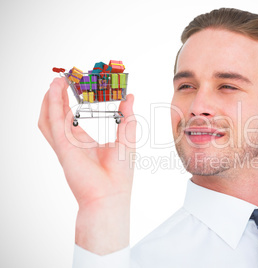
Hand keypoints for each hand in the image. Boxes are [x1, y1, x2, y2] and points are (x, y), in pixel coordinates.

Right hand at [38, 77, 135, 254]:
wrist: (111, 196)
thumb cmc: (120, 174)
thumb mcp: (127, 139)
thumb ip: (126, 117)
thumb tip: (129, 97)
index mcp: (85, 143)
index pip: (73, 119)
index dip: (71, 102)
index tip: (77, 86)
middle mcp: (72, 143)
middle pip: (58, 116)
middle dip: (58, 97)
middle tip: (62, 79)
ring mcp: (65, 145)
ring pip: (51, 117)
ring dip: (51, 99)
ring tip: (57, 81)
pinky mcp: (63, 147)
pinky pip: (54, 122)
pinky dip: (52, 105)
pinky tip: (55, 90)